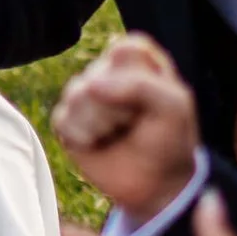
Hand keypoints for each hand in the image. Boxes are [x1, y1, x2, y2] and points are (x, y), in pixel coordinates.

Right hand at [48, 34, 202, 220]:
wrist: (156, 185)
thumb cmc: (169, 140)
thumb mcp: (173, 106)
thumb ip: (140, 85)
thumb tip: (90, 86)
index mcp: (138, 60)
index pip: (125, 50)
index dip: (136, 79)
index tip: (152, 100)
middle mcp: (108, 72)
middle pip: (98, 75)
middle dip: (119, 107)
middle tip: (135, 122)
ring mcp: (84, 96)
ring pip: (76, 95)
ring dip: (101, 122)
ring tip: (116, 133)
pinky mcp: (68, 121)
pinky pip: (63, 119)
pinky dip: (83, 136)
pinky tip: (97, 143)